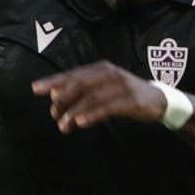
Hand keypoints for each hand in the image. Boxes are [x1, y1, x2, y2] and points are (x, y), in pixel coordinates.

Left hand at [32, 61, 166, 133]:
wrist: (158, 100)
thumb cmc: (125, 95)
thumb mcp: (104, 90)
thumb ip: (82, 94)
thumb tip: (55, 104)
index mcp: (100, 69)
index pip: (73, 74)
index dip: (53, 81)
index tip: (35, 89)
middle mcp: (109, 73)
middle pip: (80, 83)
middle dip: (63, 97)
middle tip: (52, 112)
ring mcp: (121, 86)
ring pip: (92, 97)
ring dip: (75, 111)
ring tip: (63, 125)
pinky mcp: (130, 100)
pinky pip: (108, 107)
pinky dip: (93, 114)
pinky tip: (81, 122)